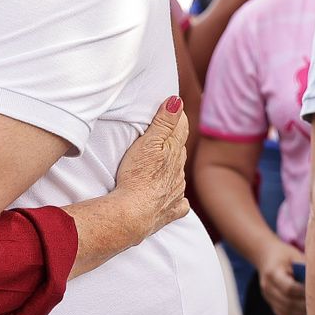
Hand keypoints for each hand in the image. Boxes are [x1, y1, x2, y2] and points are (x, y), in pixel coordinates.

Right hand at [111, 96, 189, 238]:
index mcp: (174, 152)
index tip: (173, 107)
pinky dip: (177, 199)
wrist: (134, 213)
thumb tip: (178, 102)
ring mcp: (176, 192)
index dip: (177, 116)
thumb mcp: (149, 142)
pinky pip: (178, 204)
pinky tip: (174, 198)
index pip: (181, 128)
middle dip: (175, 140)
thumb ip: (164, 122)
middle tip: (166, 132)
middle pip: (180, 150)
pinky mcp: (169, 211)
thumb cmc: (137, 175)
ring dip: (174, 167)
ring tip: (164, 162)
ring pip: (178, 175)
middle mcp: (179, 172)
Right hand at [254, 239, 307, 314]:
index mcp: (272, 273)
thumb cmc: (286, 256)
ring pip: (286, 312)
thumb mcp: (295, 256)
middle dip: (306, 305)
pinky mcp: (270, 303)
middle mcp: (267, 287)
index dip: (304, 293)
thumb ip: (305, 269)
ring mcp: (267, 297)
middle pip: (288, 303)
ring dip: (302, 313)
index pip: (289, 288)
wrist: (267, 256)